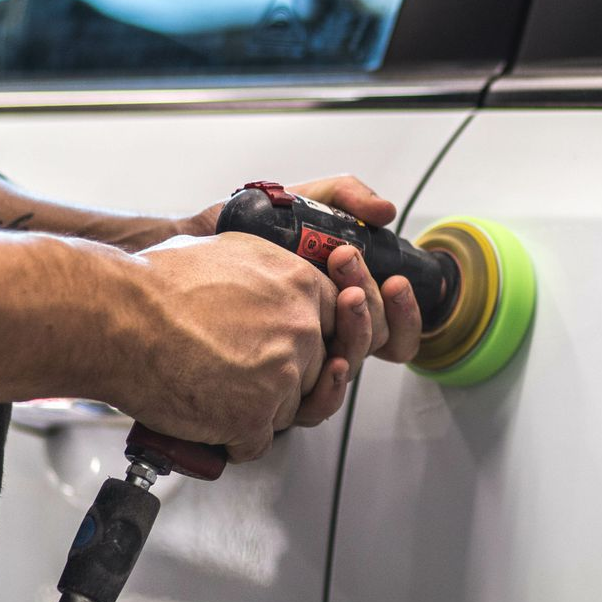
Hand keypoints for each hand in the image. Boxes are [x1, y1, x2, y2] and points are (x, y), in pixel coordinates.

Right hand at [109, 232, 337, 461]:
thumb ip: (268, 271)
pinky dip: (233, 442)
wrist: (116, 318)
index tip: (294, 350)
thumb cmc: (154, 285)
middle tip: (241, 374)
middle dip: (282, 378)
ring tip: (216, 393)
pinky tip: (211, 424)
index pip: (337, 322)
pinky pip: (257, 444)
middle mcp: (300, 328)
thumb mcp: (229, 251)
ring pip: (288, 410)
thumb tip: (276, 283)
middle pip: (314, 370)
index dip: (311, 341)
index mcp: (299, 284)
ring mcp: (282, 375)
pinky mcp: (254, 416)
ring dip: (256, 411)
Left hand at [181, 175, 422, 400]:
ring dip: (358, 331)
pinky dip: (330, 385)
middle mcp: (329, 335)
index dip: (405, 311)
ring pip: (352, 367)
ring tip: (345, 294)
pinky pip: (316, 404)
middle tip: (348, 262)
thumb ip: (347, 197)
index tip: (394, 281)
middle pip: (378, 342)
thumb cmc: (252, 227)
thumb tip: (386, 213)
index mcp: (345, 304)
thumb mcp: (304, 202)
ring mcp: (304, 361)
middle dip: (372, 303)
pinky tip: (327, 359)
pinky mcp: (276, 386)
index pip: (394, 325)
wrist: (196, 244)